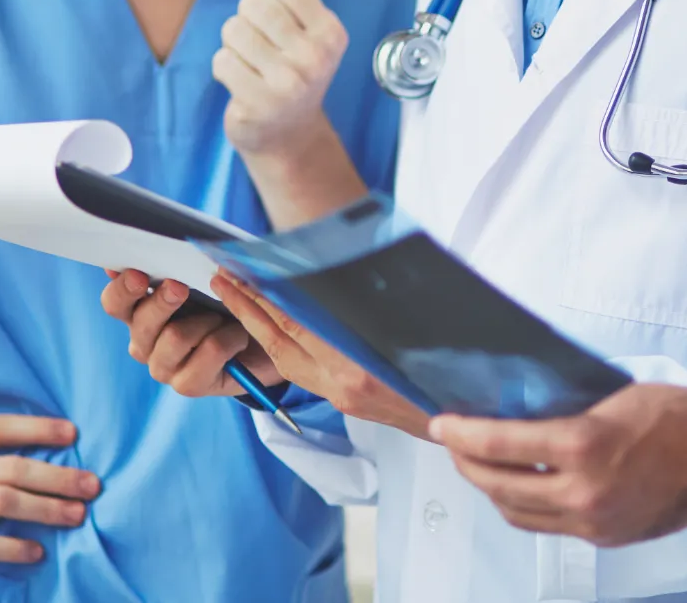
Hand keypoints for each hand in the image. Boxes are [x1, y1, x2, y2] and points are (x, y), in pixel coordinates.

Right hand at [99, 268, 280, 396]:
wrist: (261, 340)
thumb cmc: (226, 301)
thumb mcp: (206, 279)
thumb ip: (181, 266)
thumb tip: (165, 247)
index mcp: (139, 311)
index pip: (114, 301)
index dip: (122, 287)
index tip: (139, 274)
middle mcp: (143, 341)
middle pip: (140, 321)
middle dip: (163, 301)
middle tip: (181, 287)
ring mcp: (162, 366)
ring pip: (175, 336)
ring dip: (207, 319)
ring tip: (224, 317)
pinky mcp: (186, 385)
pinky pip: (208, 351)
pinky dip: (229, 338)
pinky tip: (237, 337)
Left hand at [212, 271, 432, 439]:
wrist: (464, 418)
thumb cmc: (448, 372)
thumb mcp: (416, 328)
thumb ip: (373, 307)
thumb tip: (337, 273)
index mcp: (359, 365)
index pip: (298, 323)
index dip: (266, 295)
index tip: (243, 269)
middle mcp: (344, 382)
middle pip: (281, 339)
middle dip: (247, 305)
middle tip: (222, 276)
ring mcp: (341, 394)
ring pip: (283, 356)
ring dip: (255, 323)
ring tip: (233, 294)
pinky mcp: (344, 399)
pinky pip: (298, 369)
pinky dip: (278, 342)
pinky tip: (267, 324)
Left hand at [213, 0, 348, 163]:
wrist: (288, 133)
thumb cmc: (290, 64)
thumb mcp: (294, 19)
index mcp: (332, 31)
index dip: (269, 0)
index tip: (281, 28)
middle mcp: (317, 57)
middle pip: (253, 4)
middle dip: (246, 20)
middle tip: (261, 48)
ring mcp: (290, 83)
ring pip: (232, 30)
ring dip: (233, 45)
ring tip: (251, 65)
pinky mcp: (260, 104)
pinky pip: (221, 61)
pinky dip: (224, 67)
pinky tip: (241, 83)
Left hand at [430, 384, 686, 546]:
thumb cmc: (674, 414)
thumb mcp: (610, 394)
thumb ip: (562, 409)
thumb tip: (517, 405)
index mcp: (582, 445)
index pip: (499, 444)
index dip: (462, 434)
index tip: (442, 424)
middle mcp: (581, 490)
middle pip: (499, 485)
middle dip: (467, 465)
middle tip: (454, 444)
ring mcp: (592, 520)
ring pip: (517, 514)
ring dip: (491, 490)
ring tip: (479, 467)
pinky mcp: (603, 537)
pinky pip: (546, 527)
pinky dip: (523, 507)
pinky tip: (518, 487)